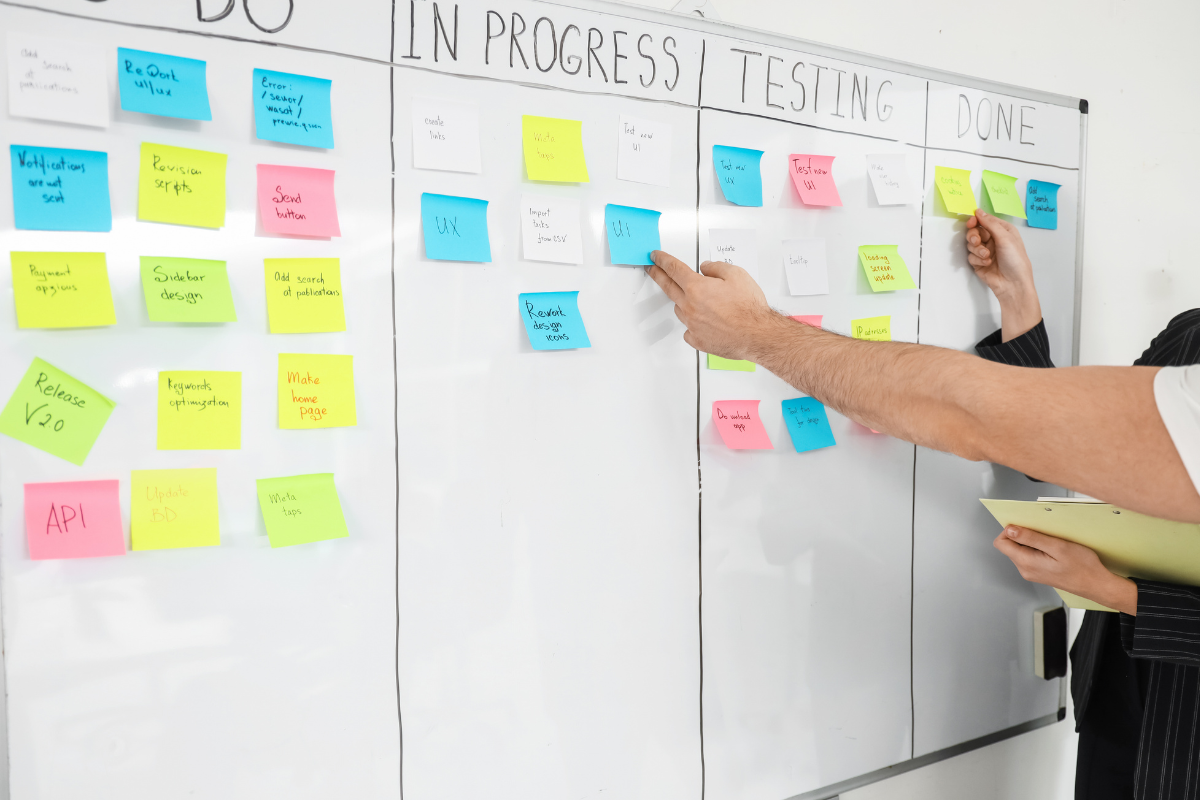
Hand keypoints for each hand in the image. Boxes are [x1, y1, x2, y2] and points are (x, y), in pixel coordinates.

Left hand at [646, 250, 777, 359]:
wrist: (757, 335)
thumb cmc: (749, 308)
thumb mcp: (737, 275)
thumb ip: (716, 268)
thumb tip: (706, 268)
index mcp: (697, 288)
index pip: (674, 269)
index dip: (662, 260)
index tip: (655, 257)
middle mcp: (690, 306)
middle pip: (668, 287)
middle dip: (657, 276)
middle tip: (652, 269)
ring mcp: (692, 325)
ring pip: (680, 309)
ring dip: (683, 302)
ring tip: (696, 300)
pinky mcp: (698, 340)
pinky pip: (688, 330)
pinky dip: (692, 324)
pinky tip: (702, 322)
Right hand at [966, 210, 1042, 340]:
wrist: (1012, 284)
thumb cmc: (1015, 259)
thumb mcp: (1005, 238)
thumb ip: (990, 223)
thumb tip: (978, 211)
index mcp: (1002, 231)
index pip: (985, 221)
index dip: (976, 221)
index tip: (971, 223)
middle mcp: (993, 239)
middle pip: (975, 231)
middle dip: (974, 236)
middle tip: (977, 241)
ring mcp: (985, 251)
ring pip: (971, 244)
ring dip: (977, 250)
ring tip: (987, 256)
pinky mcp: (978, 262)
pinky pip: (971, 256)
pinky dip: (977, 259)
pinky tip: (987, 263)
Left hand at [993, 525, 1137, 614]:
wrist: (1097, 585)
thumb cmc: (1082, 567)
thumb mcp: (1057, 546)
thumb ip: (1031, 538)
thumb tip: (1010, 530)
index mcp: (1026, 563)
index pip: (1001, 543)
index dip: (1010, 530)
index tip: (1026, 526)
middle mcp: (1025, 570)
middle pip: (1010, 546)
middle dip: (1023, 535)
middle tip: (1044, 534)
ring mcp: (1032, 572)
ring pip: (1021, 550)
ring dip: (1032, 542)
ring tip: (1052, 542)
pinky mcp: (1039, 572)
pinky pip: (1031, 556)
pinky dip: (1039, 549)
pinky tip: (1054, 549)